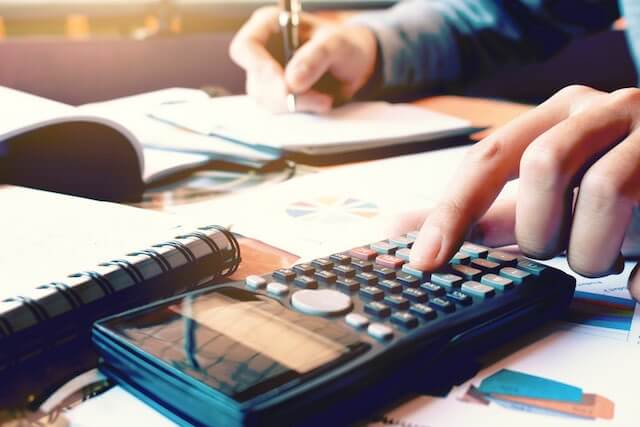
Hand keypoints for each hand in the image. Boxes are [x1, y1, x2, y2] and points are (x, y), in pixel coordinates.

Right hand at [229, 7, 377, 112]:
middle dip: (286, 95)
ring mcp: (266, 76)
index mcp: (268, 25)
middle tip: (320, 98)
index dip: (260, 69)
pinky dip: (299, 111)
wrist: (354, 64)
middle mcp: (262, 50)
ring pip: (266, 100)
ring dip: (296, 105)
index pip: (245, 48)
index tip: (285, 86)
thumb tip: (291, 82)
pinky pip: (278, 111)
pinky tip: (318, 103)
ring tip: (324, 98)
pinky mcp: (275, 95)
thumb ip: (316, 57)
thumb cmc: (344, 45)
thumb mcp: (337, 45)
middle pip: (256, 81)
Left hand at [391, 85, 639, 299]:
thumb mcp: (543, 189)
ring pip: (606, 192)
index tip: (426, 261)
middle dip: (539, 228)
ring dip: (591, 249)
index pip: (489, 156)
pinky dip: (637, 269)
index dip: (453, 212)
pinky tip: (634, 271)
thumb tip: (403, 229)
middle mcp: (607, 109)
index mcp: (560, 112)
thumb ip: (481, 206)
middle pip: (544, 166)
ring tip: (599, 254)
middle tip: (553, 247)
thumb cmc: (611, 177)